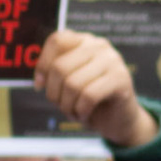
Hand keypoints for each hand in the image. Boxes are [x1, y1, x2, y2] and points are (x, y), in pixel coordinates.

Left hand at [34, 30, 158, 148]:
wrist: (119, 119)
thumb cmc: (88, 99)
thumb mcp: (67, 81)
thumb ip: (54, 73)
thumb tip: (39, 81)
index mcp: (84, 40)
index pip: (57, 41)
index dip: (43, 65)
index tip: (40, 86)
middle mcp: (99, 45)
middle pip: (60, 66)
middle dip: (53, 93)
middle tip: (59, 106)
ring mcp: (112, 60)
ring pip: (73, 83)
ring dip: (66, 105)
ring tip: (71, 112)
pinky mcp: (121, 79)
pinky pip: (88, 95)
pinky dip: (80, 110)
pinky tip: (83, 115)